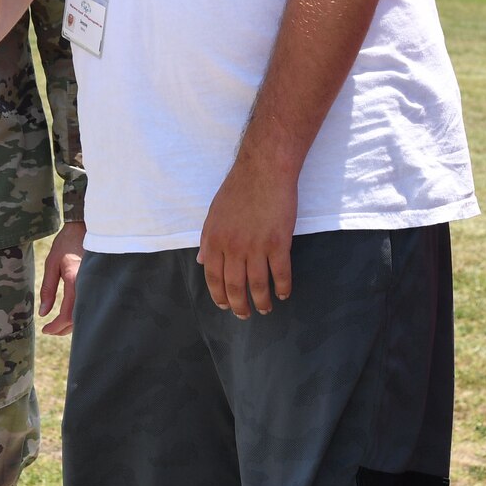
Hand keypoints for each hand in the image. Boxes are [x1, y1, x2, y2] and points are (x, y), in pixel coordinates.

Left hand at [39, 221, 86, 334]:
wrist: (86, 226)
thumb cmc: (67, 243)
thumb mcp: (52, 263)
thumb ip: (48, 289)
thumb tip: (43, 313)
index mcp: (75, 279)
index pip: (67, 314)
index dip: (56, 327)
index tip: (45, 330)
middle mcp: (88, 284)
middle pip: (79, 319)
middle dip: (63, 329)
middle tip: (50, 330)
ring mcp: (96, 283)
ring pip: (87, 313)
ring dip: (73, 324)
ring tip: (59, 324)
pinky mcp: (100, 282)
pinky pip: (92, 304)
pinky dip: (81, 313)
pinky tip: (72, 314)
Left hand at [197, 160, 296, 319]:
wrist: (264, 170)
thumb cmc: (239, 188)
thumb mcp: (214, 213)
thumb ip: (208, 240)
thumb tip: (202, 263)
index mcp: (215, 240)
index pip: (213, 277)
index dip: (219, 295)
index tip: (224, 306)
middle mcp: (233, 247)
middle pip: (235, 286)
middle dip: (239, 305)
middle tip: (245, 314)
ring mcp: (257, 247)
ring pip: (258, 285)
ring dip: (262, 301)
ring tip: (265, 309)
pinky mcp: (279, 243)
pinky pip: (281, 274)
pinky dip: (283, 288)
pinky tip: (283, 294)